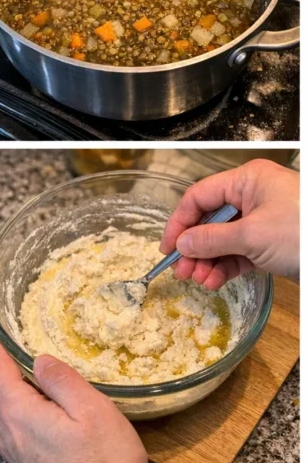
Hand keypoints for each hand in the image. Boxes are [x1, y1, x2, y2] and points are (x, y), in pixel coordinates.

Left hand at [0, 326, 147, 462]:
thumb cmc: (103, 461)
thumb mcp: (90, 409)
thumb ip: (62, 380)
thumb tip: (41, 360)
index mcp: (19, 411)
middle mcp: (8, 431)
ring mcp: (13, 448)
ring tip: (3, 367)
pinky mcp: (23, 460)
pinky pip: (3, 423)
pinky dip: (3, 402)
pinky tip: (18, 401)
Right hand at [160, 159, 298, 290]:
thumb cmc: (302, 232)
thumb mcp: (251, 235)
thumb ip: (211, 239)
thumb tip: (182, 243)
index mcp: (247, 180)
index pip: (199, 197)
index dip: (179, 223)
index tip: (167, 249)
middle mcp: (253, 196)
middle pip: (210, 221)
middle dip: (194, 248)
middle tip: (182, 272)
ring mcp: (263, 221)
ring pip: (223, 240)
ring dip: (208, 262)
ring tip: (200, 281)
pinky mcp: (271, 243)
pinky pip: (239, 253)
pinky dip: (225, 267)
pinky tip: (215, 281)